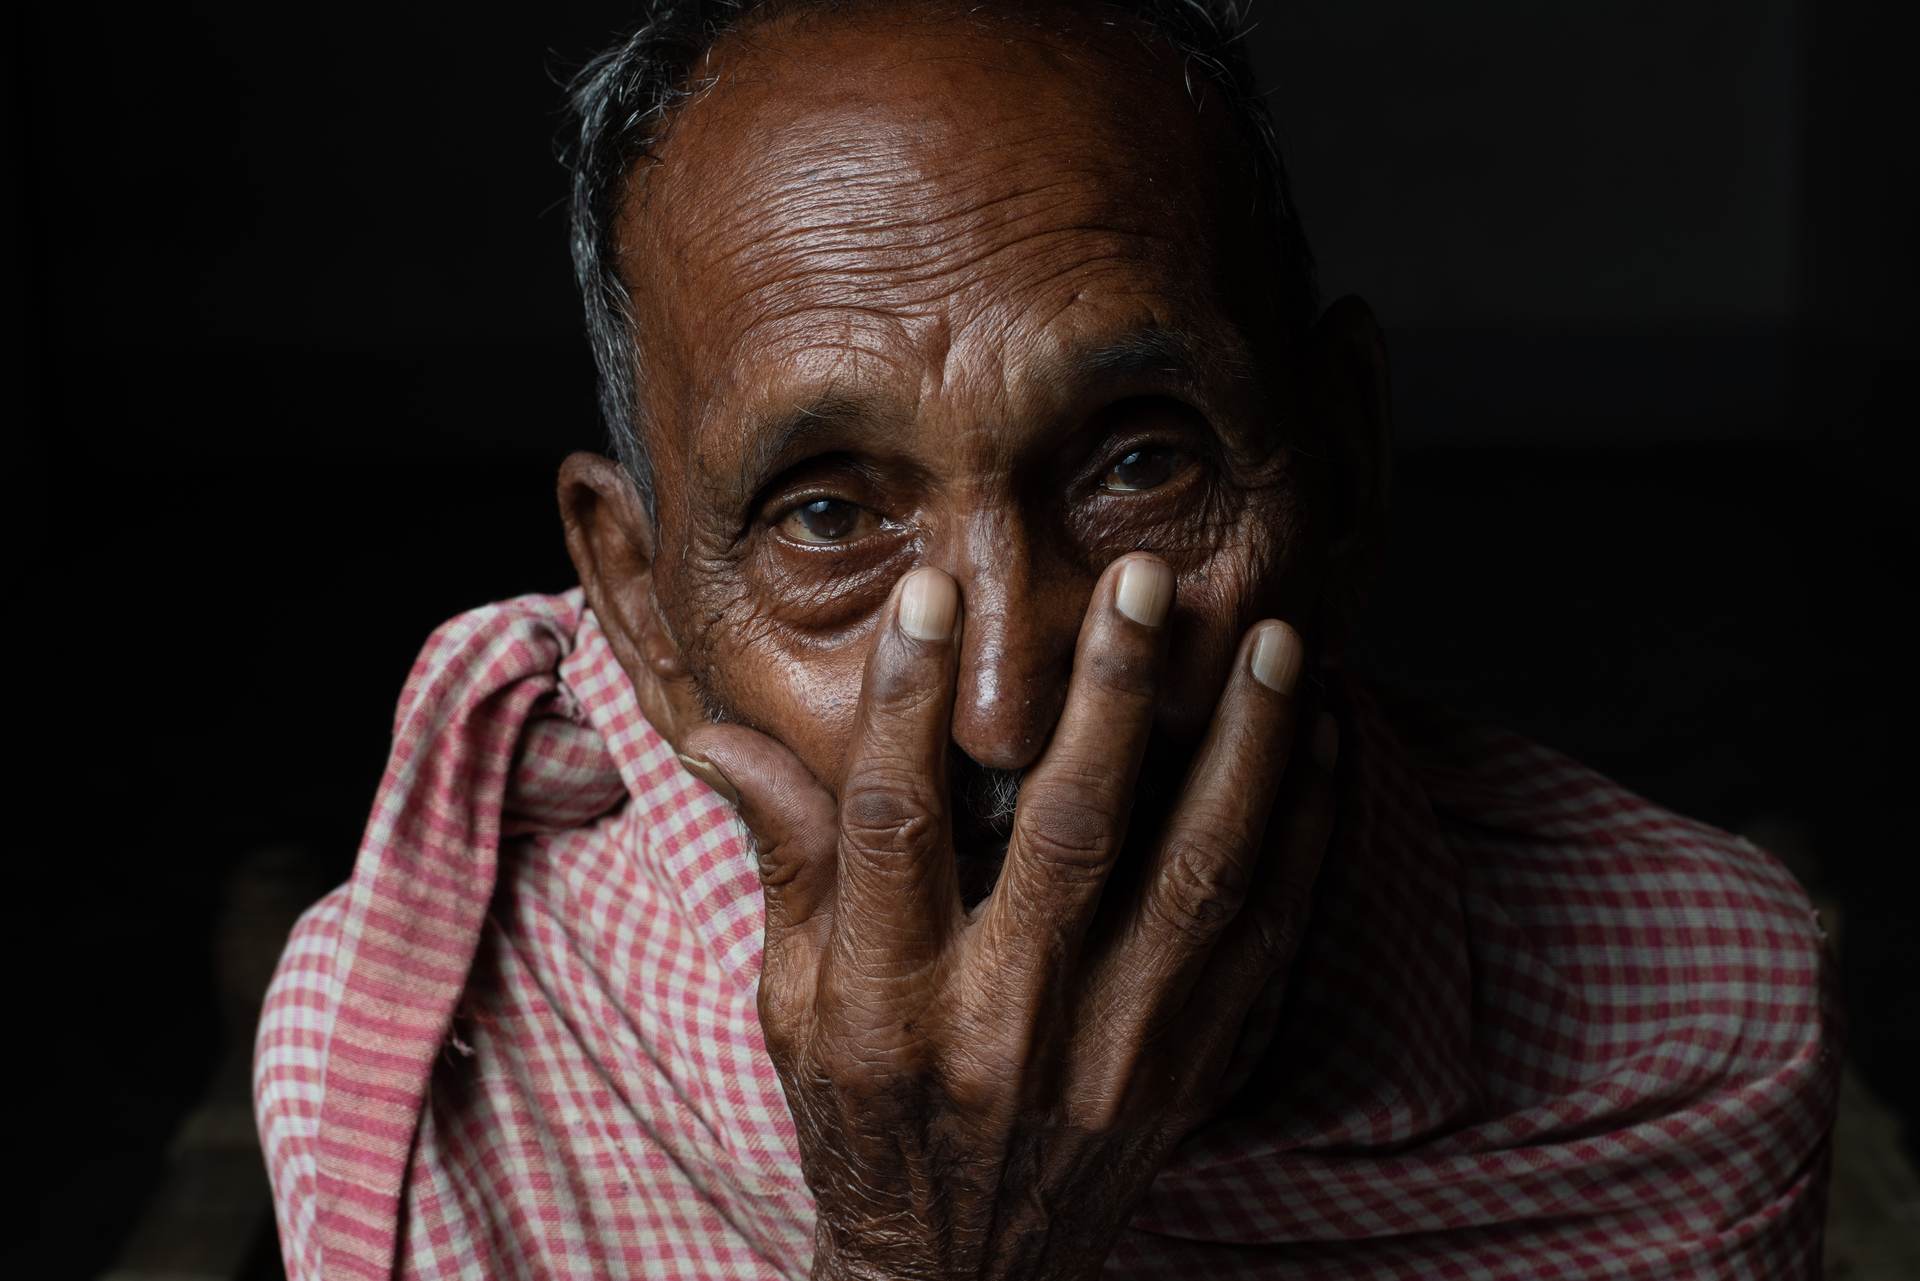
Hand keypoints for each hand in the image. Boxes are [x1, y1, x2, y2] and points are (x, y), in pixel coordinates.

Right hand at [682, 555, 1337, 1280]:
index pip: (893, 824)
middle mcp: (1003, 1027)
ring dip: (1243, 752)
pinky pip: (1264, 940)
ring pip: (1195, 878)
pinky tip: (1319, 746)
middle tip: (1142, 580)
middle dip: (1112, 697)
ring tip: (1274, 641)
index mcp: (883, 1005)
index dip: (910, 702)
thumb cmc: (862, 1125)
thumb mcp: (791, 1007)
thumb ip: (784, 862)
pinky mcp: (1189, 1073)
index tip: (935, 596)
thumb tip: (717, 735)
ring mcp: (1112, 1057)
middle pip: (1068, 835)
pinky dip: (1301, 837)